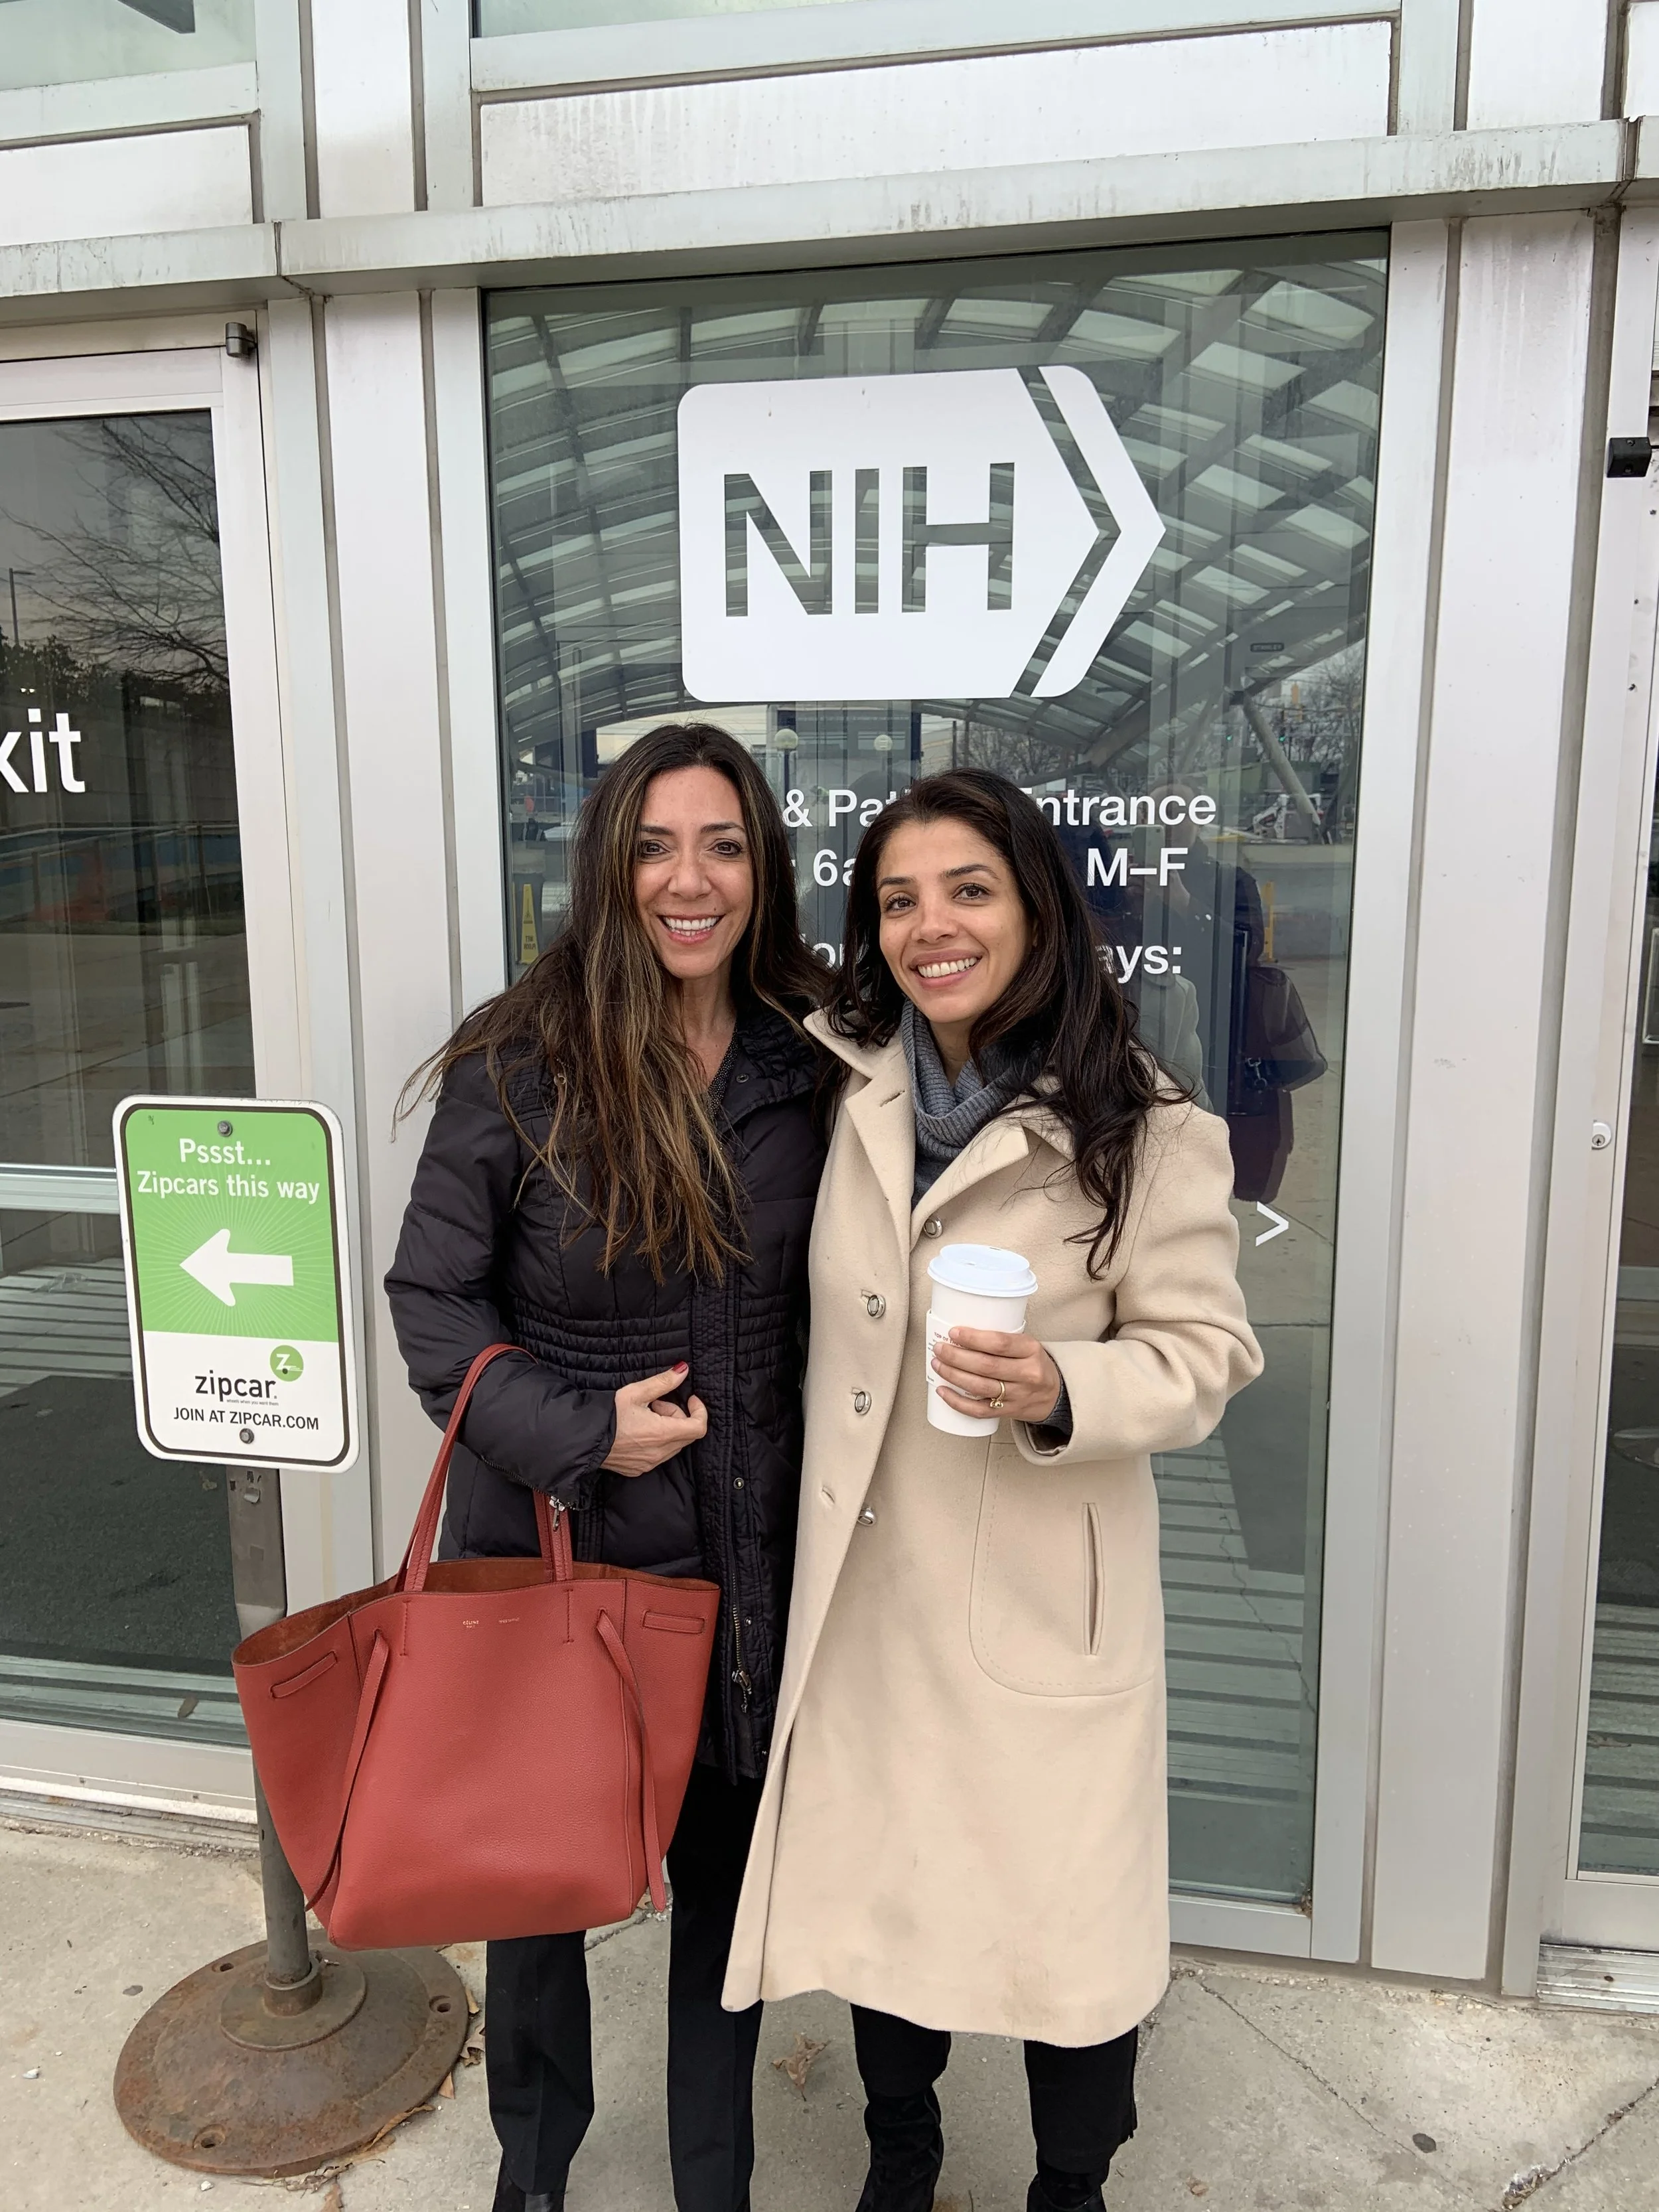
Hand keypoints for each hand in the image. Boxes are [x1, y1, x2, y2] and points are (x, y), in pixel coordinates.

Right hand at [601, 1363, 707, 1476]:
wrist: (583, 1439)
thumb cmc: (608, 1415)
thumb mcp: (636, 1392)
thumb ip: (663, 1382)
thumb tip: (683, 1371)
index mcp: (662, 1433)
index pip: (698, 1427)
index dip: (700, 1411)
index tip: (690, 1399)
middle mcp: (659, 1453)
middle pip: (686, 1434)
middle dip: (678, 1415)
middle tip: (657, 1403)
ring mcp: (649, 1463)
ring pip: (673, 1445)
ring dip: (667, 1428)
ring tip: (645, 1415)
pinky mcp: (639, 1469)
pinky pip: (659, 1454)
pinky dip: (657, 1441)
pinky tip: (638, 1430)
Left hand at [932, 1328, 1062, 1425]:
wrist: (1055, 1395)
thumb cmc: (1034, 1365)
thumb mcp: (1028, 1346)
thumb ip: (1002, 1341)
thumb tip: (961, 1333)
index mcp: (1031, 1350)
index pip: (1000, 1343)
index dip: (973, 1338)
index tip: (954, 1332)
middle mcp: (1027, 1374)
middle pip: (986, 1366)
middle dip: (956, 1357)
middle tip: (940, 1349)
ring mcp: (1018, 1396)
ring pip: (980, 1387)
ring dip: (953, 1375)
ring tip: (938, 1365)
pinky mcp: (1008, 1412)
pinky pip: (979, 1410)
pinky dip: (957, 1402)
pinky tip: (943, 1391)